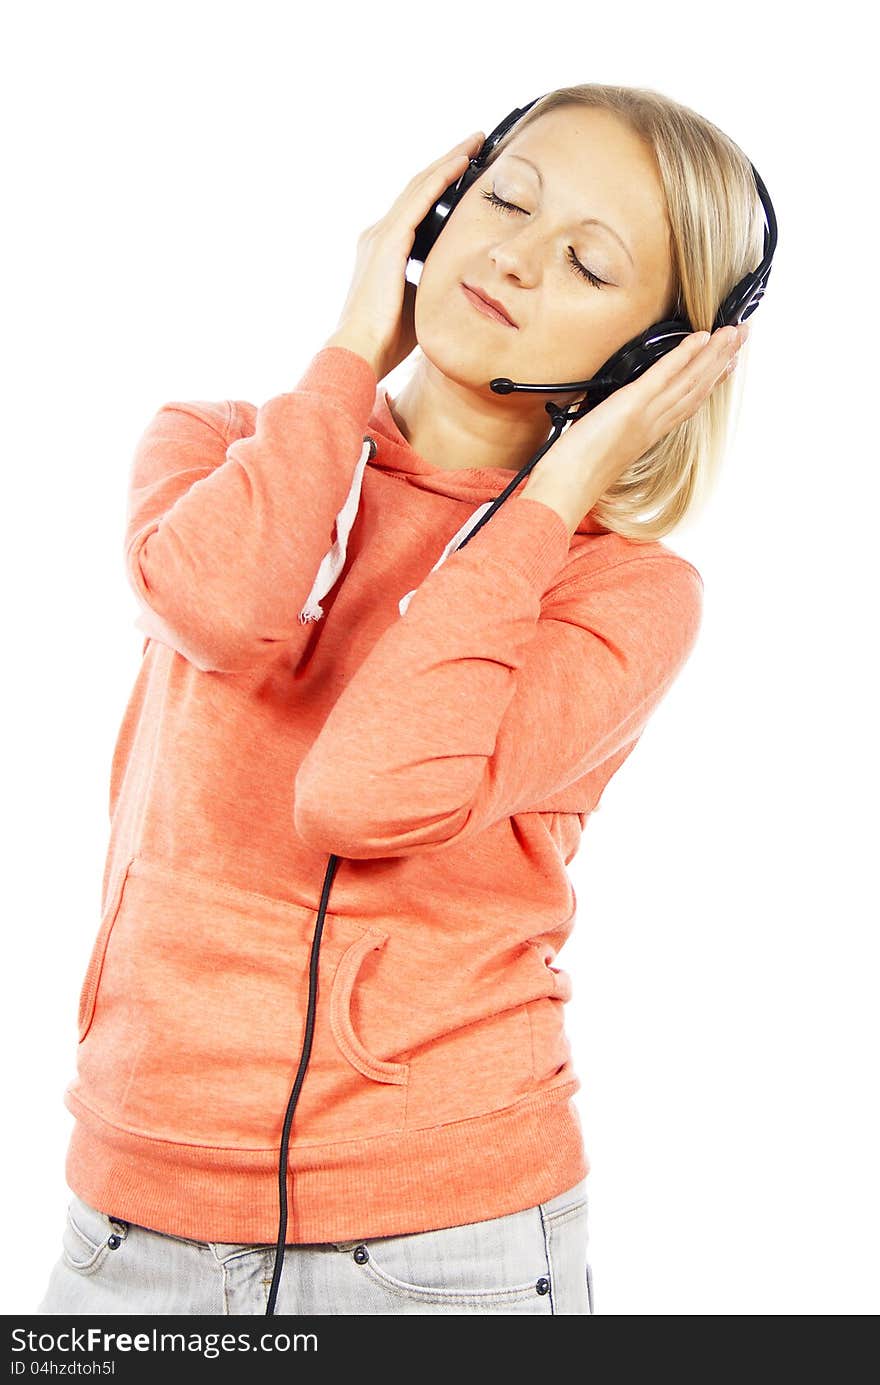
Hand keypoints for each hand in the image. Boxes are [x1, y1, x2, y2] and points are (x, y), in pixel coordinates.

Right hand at [325, 130, 485, 380]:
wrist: (361, 350)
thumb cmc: (387, 339)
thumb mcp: (418, 304)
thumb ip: (433, 284)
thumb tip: (459, 283)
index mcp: (384, 251)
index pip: (416, 208)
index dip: (440, 186)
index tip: (464, 171)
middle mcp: (379, 236)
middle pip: (418, 188)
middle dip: (446, 164)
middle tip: (475, 143)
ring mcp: (382, 235)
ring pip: (420, 186)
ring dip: (449, 161)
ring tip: (475, 142)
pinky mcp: (389, 240)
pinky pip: (420, 199)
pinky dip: (441, 178)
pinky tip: (461, 163)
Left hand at [521, 322, 750, 533]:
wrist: (565, 490)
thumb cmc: (574, 476)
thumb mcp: (598, 447)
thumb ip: (613, 431)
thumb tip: (610, 419)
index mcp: (648, 435)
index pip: (686, 404)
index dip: (709, 383)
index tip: (726, 366)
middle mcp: (654, 425)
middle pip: (697, 389)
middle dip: (721, 361)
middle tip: (742, 337)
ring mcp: (646, 415)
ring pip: (689, 380)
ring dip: (714, 353)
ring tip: (734, 332)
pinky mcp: (632, 406)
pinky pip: (665, 376)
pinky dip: (684, 356)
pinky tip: (701, 338)